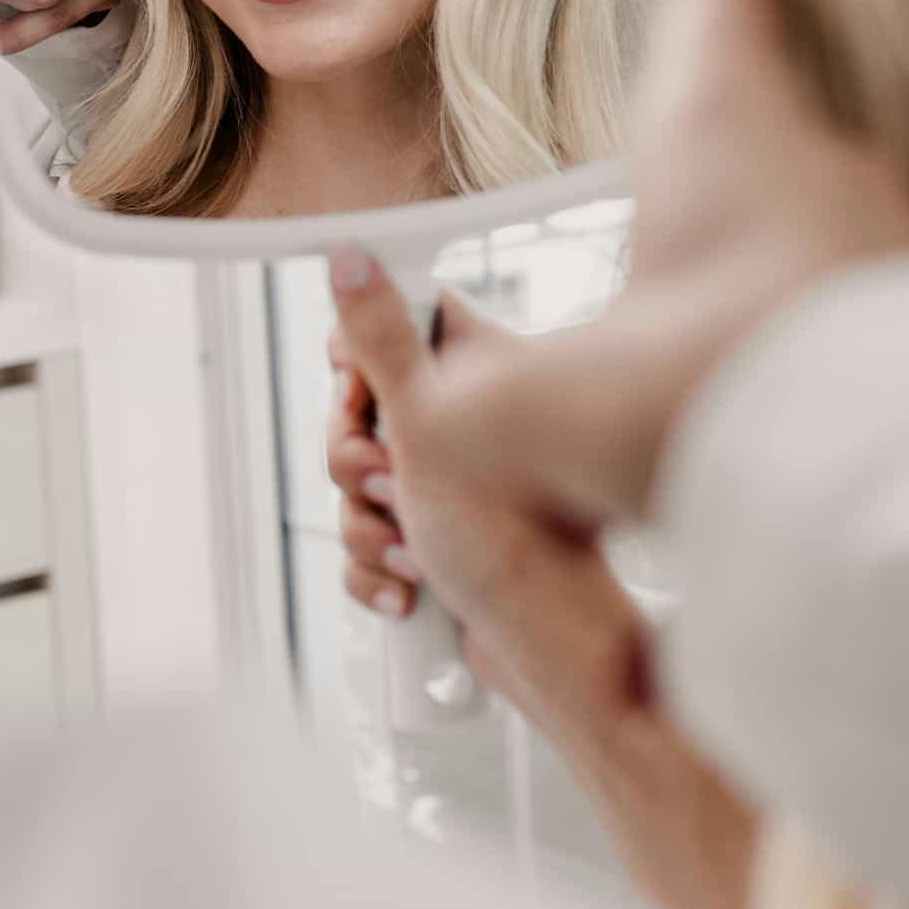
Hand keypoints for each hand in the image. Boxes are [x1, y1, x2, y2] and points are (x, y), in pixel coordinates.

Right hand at [324, 274, 619, 682]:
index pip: (383, 333)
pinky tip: (413, 594)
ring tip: (417, 554)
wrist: (559, 653)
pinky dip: (382, 577)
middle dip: (359, 468)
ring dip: (373, 532)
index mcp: (467, 373)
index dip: (358, 371)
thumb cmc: (515, 537)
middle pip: (357, 421)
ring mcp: (451, 488)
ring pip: (360, 492)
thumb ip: (383, 339)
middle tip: (393, 484)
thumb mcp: (432, 422)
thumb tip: (350, 255)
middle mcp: (462, 423)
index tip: (366, 401)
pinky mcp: (441, 544)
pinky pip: (374, 549)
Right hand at [417, 0, 908, 528]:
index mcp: (720, 132)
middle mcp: (820, 162)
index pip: (717, 5)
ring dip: (777, 231)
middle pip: (772, 105)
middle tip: (712, 113)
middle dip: (735, 112)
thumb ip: (469, 409)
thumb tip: (435, 410)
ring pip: (821, 204)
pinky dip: (819, 312)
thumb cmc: (738, 396)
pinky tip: (791, 374)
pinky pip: (861, 288)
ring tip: (734, 287)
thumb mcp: (555, 410)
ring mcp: (890, 234)